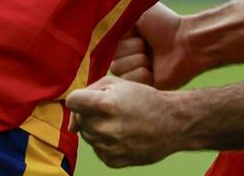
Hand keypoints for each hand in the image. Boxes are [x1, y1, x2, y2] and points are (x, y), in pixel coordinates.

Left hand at [66, 76, 185, 167]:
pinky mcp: (112, 161)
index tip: (92, 99)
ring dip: (98, 128)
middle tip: (115, 110)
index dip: (81, 98)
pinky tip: (124, 135)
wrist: (172, 123)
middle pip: (80, 120)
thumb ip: (88, 94)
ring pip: (87, 135)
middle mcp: (104, 128)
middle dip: (92, 113)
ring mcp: (107, 147)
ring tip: (121, 122)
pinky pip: (98, 150)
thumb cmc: (144, 99)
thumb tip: (71, 126)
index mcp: (104, 104)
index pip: (72, 101)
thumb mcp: (118, 83)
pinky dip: (106, 143)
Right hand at [112, 2, 203, 89]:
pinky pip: (129, 85)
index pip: (105, 45)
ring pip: (119, 71)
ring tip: (153, 58)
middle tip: (148, 46)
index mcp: (123, 41)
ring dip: (139, 62)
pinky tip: (154, 72)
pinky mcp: (142, 89)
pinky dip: (142, 76)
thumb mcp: (138, 12)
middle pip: (112, 60)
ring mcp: (133, 74)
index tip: (137, 32)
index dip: (122, 40)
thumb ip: (115, 16)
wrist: (187, 42)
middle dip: (132, 50)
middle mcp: (126, 58)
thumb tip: (96, 21)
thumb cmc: (165, 24)